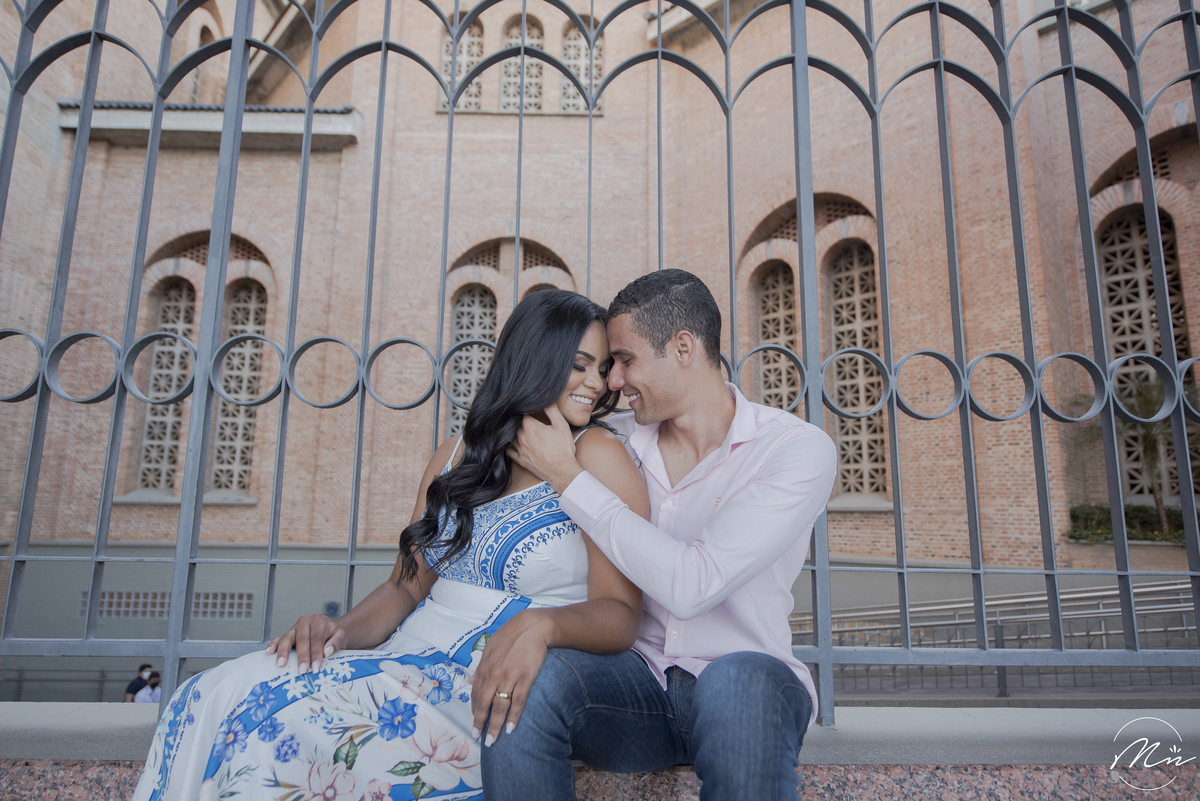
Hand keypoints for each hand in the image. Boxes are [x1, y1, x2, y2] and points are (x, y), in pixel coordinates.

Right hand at [265, 614, 346, 672]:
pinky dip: (273, 645)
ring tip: (282, 664)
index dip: (316, 653)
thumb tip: (327, 651)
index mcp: (319, 620)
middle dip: (302, 656)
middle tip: (302, 670)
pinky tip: (269, 653)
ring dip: (284, 652)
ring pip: (287, 638)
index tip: (316, 667)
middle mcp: (305, 622)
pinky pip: (278, 638)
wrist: (328, 633)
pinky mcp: (287, 634)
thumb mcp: (341, 637)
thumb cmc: (333, 636)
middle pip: (302, 639)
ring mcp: (294, 628)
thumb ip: (336, 642)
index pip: (317, 638)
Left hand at [469, 609, 552, 745]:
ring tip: (492, 740)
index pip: (476, 694)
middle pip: (485, 704)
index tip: (474, 723)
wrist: (533, 626)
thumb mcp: (490, 647)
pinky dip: (513, 716)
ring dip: (495, 726)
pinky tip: (510, 728)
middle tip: (478, 738)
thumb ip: (480, 666)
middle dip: (480, 723)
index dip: (475, 711)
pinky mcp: (525, 678)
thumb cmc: (512, 635)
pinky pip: (518, 702)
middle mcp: (494, 674)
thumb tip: (470, 681)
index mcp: (485, 666)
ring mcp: (509, 677)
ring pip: (499, 707)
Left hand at [506, 405, 583, 493]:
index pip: (523, 413)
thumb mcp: (561, 425)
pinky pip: (509, 451)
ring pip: (510, 437)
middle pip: (515, 424)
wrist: (562, 470)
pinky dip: (509, 446)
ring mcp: (520, 449)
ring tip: (519, 430)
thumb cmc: (563, 448)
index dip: (526, 410)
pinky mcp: (520, 460)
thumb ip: (552, 411)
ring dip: (514, 432)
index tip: (529, 410)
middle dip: (519, 421)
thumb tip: (546, 400)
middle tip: (525, 420)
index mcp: (531, 427)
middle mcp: (522, 437)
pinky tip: (513, 444)